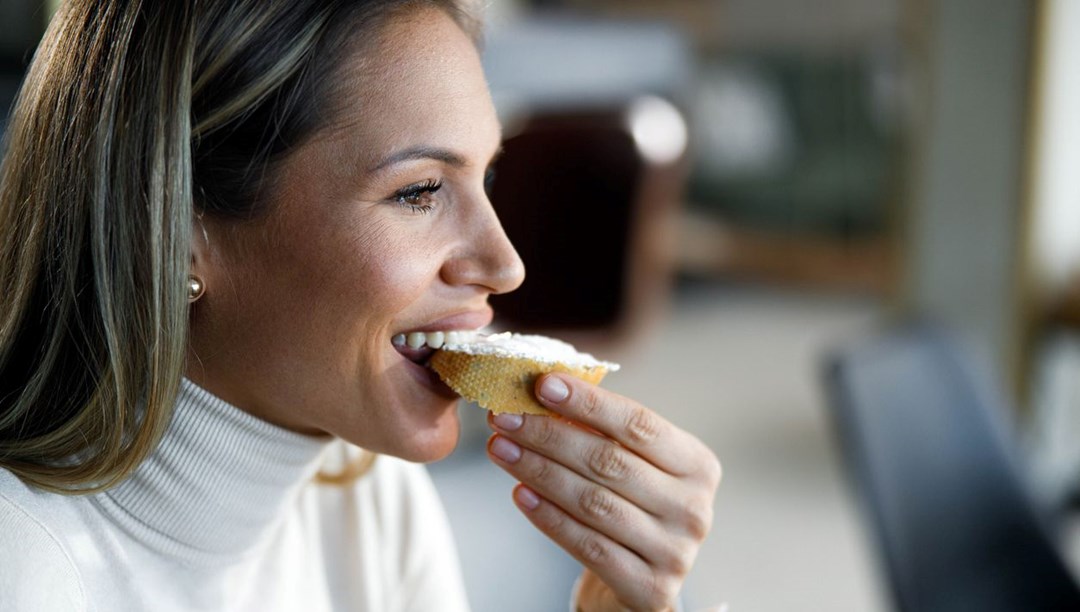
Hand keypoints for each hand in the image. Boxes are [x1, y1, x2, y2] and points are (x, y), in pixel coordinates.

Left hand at [486, 373, 721, 611]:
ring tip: (501, 449)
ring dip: (539, 471)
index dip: (589, 402)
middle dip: (549, 435)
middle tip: (505, 417)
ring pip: (594, 502)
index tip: (542, 384)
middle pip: (610, 461)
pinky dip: (549, 517)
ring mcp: (675, 551)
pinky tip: (520, 494)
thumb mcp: (631, 466)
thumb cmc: (630, 509)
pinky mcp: (650, 588)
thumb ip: (600, 432)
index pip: (639, 424)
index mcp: (697, 465)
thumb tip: (545, 389)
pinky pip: (588, 545)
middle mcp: (694, 507)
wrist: (641, 582)